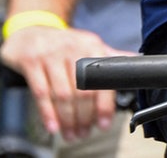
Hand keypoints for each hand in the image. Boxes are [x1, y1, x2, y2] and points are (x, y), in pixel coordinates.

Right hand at [0, 24, 127, 139]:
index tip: (104, 123)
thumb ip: (108, 57)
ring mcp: (51, 55)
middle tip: (84, 133)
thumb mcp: (87, 46)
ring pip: (62, 94)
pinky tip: (53, 126)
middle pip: (82, 90)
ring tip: (71, 134)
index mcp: (91, 45)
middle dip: (84, 117)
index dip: (104, 105)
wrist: (31, 32)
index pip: (101, 79)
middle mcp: (73, 48)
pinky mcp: (32, 62)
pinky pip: (41, 92)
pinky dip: (48, 113)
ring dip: (68, 119)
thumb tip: (135, 59)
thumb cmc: (63, 44)